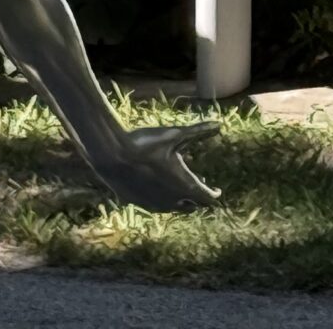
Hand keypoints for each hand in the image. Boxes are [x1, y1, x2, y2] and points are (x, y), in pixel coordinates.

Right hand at [96, 122, 221, 212]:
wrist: (113, 155)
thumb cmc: (146, 144)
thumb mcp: (175, 135)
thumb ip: (198, 131)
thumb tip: (219, 124)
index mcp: (185, 187)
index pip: (208, 198)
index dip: (214, 195)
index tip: (217, 191)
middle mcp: (173, 202)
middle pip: (193, 206)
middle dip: (198, 197)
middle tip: (200, 186)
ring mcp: (156, 206)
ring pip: (175, 208)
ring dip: (181, 199)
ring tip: (180, 186)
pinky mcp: (140, 205)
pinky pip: (157, 206)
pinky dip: (163, 199)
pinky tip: (158, 186)